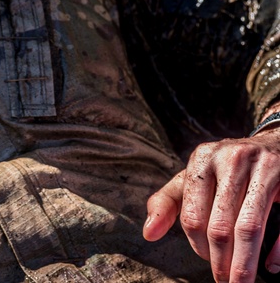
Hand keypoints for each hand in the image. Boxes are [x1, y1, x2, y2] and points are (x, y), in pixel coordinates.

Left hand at [144, 128, 279, 281]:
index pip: (193, 216)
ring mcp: (263, 166)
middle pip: (220, 226)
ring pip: (249, 227)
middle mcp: (231, 159)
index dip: (198, 246)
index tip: (207, 261)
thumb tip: (148, 234)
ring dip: (244, 262)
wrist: (272, 145)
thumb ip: (168, 203)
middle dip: (221, 262)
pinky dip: (277, 249)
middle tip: (224, 282)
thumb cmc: (225, 169)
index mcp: (202, 159)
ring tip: (241, 282)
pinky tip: (271, 265)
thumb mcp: (193, 178)